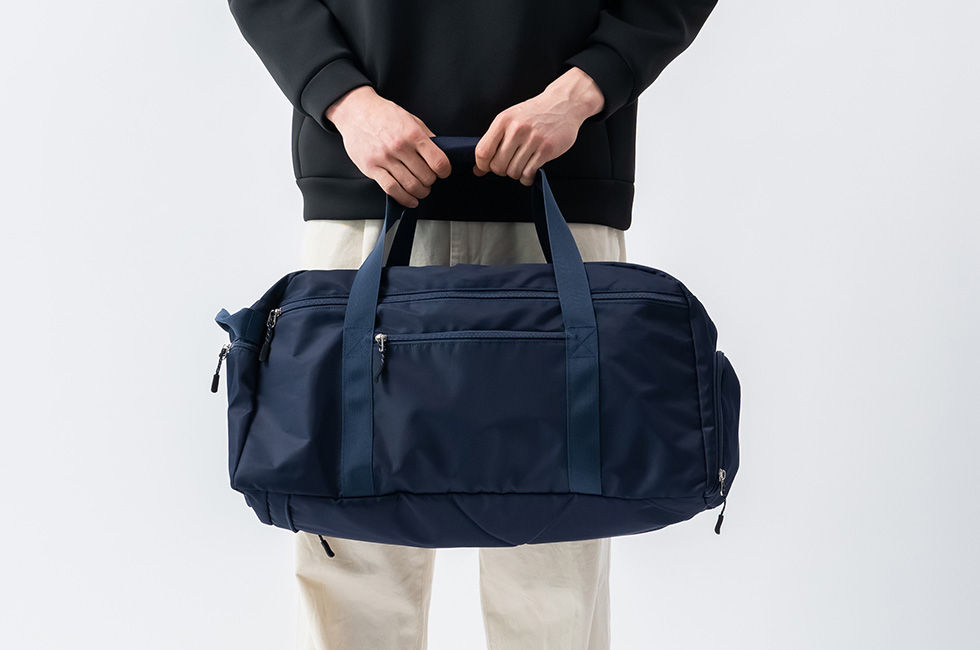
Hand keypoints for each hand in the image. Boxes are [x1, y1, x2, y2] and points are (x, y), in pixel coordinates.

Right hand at [326, 86, 451, 206]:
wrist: (355, 111)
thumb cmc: (383, 115)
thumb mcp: (411, 119)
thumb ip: (426, 137)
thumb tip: (441, 153)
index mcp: (413, 134)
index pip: (438, 161)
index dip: (445, 171)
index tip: (443, 172)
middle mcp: (399, 146)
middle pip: (426, 177)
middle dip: (431, 182)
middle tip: (428, 180)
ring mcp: (384, 158)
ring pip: (411, 186)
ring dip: (420, 192)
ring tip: (421, 190)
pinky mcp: (371, 168)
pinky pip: (392, 189)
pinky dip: (404, 199)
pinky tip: (410, 200)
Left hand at [474, 67, 603, 185]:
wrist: (563, 104)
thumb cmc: (534, 113)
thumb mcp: (510, 120)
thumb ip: (493, 142)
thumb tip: (478, 168)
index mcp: (503, 121)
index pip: (483, 152)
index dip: (482, 165)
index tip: (485, 167)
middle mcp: (517, 129)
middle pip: (497, 166)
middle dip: (500, 170)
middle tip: (508, 164)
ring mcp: (532, 140)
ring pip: (513, 172)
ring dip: (516, 173)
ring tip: (521, 164)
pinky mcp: (546, 149)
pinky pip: (528, 173)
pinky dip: (527, 177)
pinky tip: (530, 170)